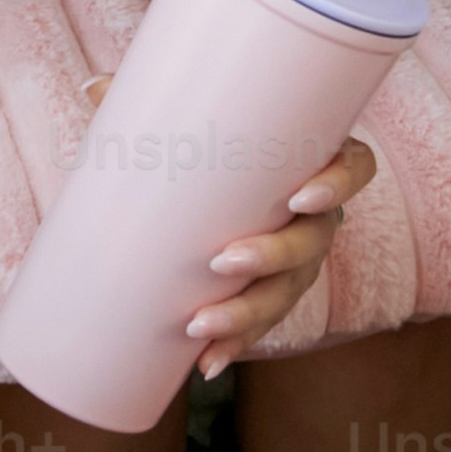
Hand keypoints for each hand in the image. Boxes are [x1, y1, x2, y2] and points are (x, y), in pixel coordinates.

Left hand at [161, 123, 379, 375]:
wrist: (206, 190)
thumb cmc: (212, 143)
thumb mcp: (188, 123)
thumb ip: (151, 105)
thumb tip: (95, 89)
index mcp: (313, 160)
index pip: (354, 167)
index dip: (338, 184)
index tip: (300, 197)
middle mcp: (316, 215)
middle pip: (314, 239)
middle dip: (274, 255)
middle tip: (224, 260)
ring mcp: (300, 259)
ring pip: (287, 290)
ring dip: (248, 314)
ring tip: (200, 327)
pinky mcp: (272, 292)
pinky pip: (263, 323)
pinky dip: (235, 343)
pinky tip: (207, 362)